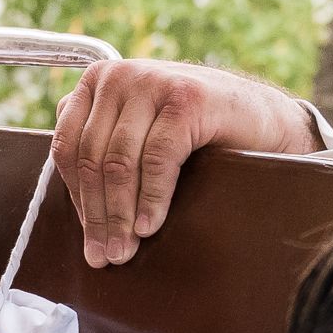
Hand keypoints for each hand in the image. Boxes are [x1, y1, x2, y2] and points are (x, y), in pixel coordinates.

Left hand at [51, 59, 323, 267]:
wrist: (265, 122)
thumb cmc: (199, 137)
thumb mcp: (141, 136)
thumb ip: (104, 151)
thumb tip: (78, 211)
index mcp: (97, 81)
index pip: (67, 148)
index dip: (76, 201)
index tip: (88, 242)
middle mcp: (118, 75)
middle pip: (91, 158)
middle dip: (98, 216)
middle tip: (105, 257)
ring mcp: (152, 81)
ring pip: (119, 161)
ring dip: (120, 214)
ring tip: (126, 251)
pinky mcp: (185, 98)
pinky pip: (156, 158)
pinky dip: (151, 198)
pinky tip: (150, 227)